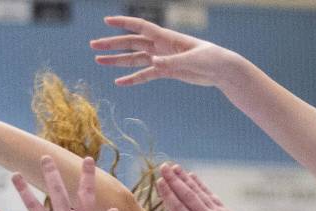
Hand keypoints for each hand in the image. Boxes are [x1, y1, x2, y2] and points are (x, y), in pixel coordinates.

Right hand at [90, 16, 241, 86]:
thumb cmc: (211, 59)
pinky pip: (146, 74)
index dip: (123, 23)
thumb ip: (172, 61)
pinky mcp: (167, 71)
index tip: (107, 21)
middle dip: (112, 44)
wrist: (222, 70)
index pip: (140, 27)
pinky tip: (119, 82)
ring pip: (135, 59)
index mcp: (167, 37)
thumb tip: (153, 62)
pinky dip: (133, 78)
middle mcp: (161, 45)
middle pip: (132, 43)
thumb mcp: (192, 60)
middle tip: (93, 45)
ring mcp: (163, 58)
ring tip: (99, 61)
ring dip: (118, 61)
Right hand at [157, 164, 256, 210]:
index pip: (179, 210)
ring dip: (186, 179)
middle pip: (188, 196)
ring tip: (174, 167)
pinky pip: (210, 195)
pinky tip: (192, 176)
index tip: (159, 182)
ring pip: (199, 193)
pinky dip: (201, 185)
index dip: (168, 195)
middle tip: (163, 167)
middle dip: (174, 181)